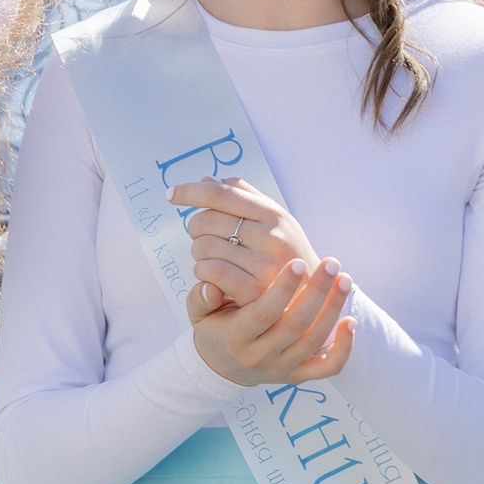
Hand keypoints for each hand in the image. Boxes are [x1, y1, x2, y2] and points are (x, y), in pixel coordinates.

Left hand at [173, 177, 322, 309]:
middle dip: (196, 228)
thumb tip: (208, 180)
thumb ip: (245, 198)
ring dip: (198, 252)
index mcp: (275, 215)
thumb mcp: (277, 223)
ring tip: (210, 258)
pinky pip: (209, 271)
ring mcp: (264, 265)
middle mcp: (271, 237)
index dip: (192, 191)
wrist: (313, 303)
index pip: (223, 193)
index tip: (171, 194)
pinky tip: (210, 275)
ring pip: (204, 246)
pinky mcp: (254, 292)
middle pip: (207, 220)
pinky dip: (202, 272)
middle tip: (202, 237)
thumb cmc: (287, 257)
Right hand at [190, 256, 356, 387]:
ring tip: (345, 280)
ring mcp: (282, 369)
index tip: (298, 262)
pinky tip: (351, 320)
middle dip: (317, 292)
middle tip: (331, 262)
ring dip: (334, 309)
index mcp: (236, 337)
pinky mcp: (299, 376)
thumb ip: (201, 297)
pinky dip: (344, 347)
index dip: (283, 288)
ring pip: (315, 341)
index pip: (264, 313)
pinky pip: (328, 367)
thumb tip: (209, 284)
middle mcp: (261, 356)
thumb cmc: (215, 329)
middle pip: (295, 325)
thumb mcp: (199, 314)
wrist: (223, 368)